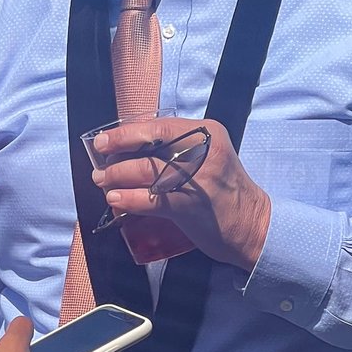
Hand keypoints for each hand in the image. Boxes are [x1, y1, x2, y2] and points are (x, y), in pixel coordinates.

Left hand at [91, 115, 270, 271]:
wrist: (252, 225)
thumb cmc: (222, 189)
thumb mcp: (207, 155)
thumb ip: (177, 146)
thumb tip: (129, 145)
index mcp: (206, 133)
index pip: (158, 127)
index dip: (126, 133)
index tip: (104, 140)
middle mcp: (203, 152)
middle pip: (149, 147)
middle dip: (117, 154)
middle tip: (99, 163)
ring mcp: (198, 179)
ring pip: (146, 171)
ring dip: (116, 176)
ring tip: (102, 181)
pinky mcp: (191, 206)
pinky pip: (151, 200)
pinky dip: (128, 199)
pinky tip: (115, 199)